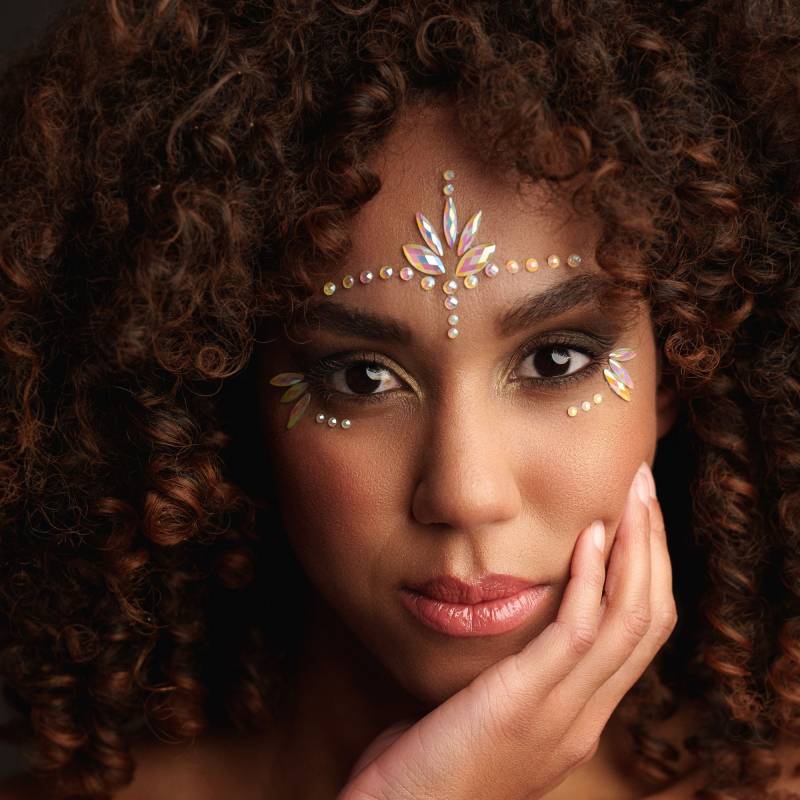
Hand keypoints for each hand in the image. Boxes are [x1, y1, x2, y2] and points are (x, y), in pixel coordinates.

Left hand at [336, 462, 675, 799]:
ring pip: (629, 620)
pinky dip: (591, 578)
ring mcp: (562, 717)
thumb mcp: (481, 719)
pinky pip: (579, 632)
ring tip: (634, 494)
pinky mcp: (525, 705)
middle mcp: (583, 719)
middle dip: (654, 547)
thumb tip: (503, 636)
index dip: (647, 573)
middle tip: (646, 489)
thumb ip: (506, 682)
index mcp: (577, 720)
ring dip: (638, 549)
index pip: (637, 638)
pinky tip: (591, 535)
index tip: (637, 519)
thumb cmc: (425, 771)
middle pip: (648, 620)